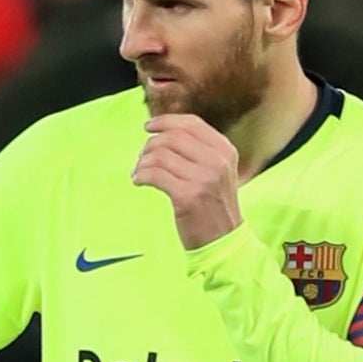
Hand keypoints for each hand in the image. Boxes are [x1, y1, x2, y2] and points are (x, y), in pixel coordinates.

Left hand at [132, 112, 241, 249]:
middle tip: (140, 160)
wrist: (223, 239)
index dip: (166, 122)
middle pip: (172, 138)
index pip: (191, 124)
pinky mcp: (188, 196)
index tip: (148, 127)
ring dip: (142, 163)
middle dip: (150, 146)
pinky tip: (138, 182)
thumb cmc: (212, 207)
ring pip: (160, 156)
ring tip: (138, 174)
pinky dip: (141, 176)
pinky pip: (154, 175)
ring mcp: (203, 178)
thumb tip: (165, 134)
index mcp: (225, 150)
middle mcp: (217, 161)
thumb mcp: (216, 173)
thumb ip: (199, 153)